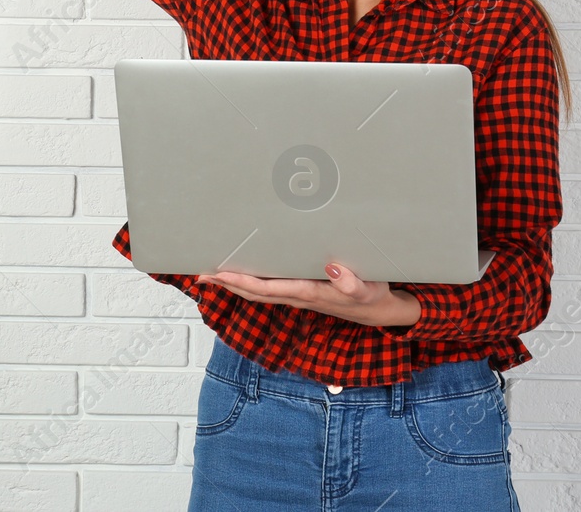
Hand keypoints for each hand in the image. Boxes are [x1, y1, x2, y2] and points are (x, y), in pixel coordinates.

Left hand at [196, 262, 419, 327]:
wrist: (379, 312)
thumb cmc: (372, 296)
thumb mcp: (368, 288)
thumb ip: (352, 282)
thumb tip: (331, 267)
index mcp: (309, 293)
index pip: (268, 288)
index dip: (242, 282)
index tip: (221, 274)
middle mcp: (298, 297)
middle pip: (254, 293)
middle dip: (227, 284)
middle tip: (201, 275)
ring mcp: (297, 297)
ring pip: (258, 292)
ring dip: (233, 285)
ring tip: (211, 274)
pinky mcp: (301, 293)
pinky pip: (268, 289)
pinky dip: (249, 284)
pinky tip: (240, 276)